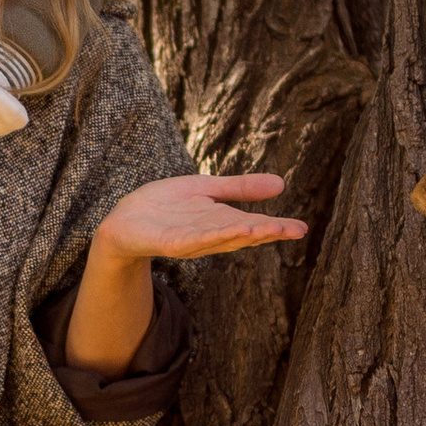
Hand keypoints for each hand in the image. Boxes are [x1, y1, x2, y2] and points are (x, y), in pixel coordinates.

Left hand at [65, 171, 305, 371]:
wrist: (125, 220)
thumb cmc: (165, 206)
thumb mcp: (207, 190)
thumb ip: (240, 189)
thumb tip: (282, 184)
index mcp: (221, 222)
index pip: (253, 225)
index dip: (276, 227)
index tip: (301, 228)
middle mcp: (210, 234)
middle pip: (242, 233)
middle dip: (267, 232)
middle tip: (294, 230)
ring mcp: (189, 240)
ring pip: (220, 238)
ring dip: (243, 235)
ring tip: (267, 230)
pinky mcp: (167, 241)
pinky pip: (190, 240)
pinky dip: (209, 237)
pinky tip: (225, 232)